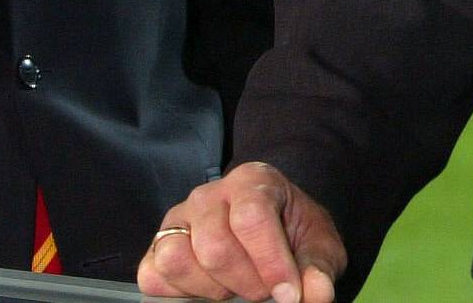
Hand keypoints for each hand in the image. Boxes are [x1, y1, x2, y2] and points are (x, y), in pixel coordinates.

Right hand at [138, 163, 346, 302]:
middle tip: (265, 290)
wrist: (274, 229)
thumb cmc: (293, 234)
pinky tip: (208, 291)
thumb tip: (316, 294)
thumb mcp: (318, 246)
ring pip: (177, 259)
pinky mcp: (158, 246)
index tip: (289, 293)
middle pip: (214, 247)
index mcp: (252, 181)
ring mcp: (178, 220)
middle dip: (246, 282)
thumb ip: (318, 267)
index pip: (251, 218)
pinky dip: (180, 292)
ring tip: (236, 288)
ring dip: (212, 288)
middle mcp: (209, 195)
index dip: (270, 263)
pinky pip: (154, 275)